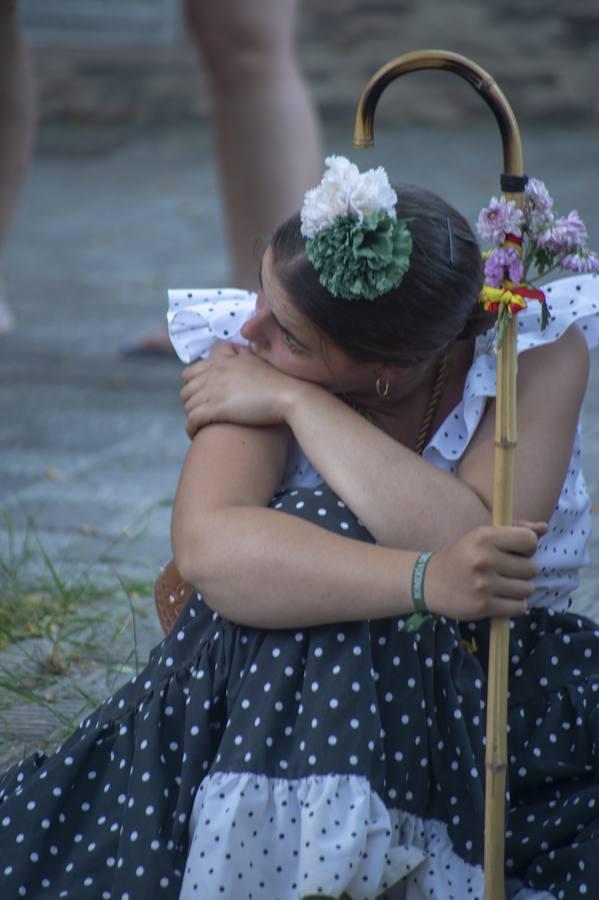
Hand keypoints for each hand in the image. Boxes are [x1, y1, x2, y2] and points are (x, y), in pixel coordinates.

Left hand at [181, 341, 300, 438]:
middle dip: (190, 402)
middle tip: (200, 412)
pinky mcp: (217, 408)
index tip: (199, 396)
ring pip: (187, 405)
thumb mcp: (257, 360)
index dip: (192, 385)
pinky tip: (196, 433)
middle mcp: (214, 372)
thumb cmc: (277, 381)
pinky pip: (192, 419)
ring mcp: (214, 390)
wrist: (288, 395)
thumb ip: (242, 356)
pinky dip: (190, 428)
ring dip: (191, 416)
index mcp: (221, 360)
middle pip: (186, 389)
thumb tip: (240, 352)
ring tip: (199, 425)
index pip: (190, 372)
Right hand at [423, 521, 546, 620]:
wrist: (429, 582)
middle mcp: (484, 559)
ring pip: (528, 589)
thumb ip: (514, 530)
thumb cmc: (461, 556)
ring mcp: (484, 584)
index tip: (517, 551)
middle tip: (506, 571)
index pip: (529, 540)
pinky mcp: (484, 606)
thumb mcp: (482, 536)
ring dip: (519, 589)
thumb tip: (544, 528)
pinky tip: (501, 598)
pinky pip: (519, 607)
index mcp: (484, 537)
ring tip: (503, 585)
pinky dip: (514, 604)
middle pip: (531, 568)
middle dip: (523, 570)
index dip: (528, 547)